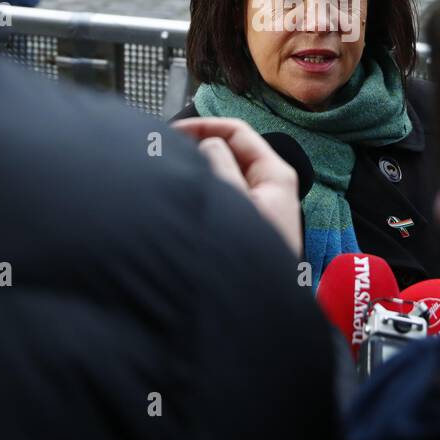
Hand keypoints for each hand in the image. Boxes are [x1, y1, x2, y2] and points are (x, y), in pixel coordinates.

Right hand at [172, 118, 302, 256]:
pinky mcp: (246, 227)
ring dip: (197, 174)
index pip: (237, 132)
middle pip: (228, 152)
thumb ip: (219, 165)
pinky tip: (182, 204)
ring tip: (170, 180)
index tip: (171, 133)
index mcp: (274, 175)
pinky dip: (202, 195)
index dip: (204, 126)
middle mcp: (270, 188)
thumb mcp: (234, 202)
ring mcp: (259, 208)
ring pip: (222, 176)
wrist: (257, 313)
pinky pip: (222, 199)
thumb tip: (208, 144)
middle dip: (197, 150)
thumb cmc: (251, 260)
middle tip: (165, 156)